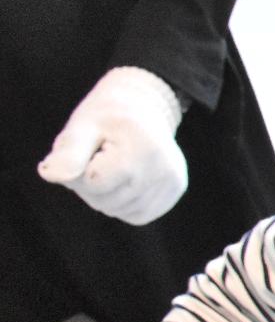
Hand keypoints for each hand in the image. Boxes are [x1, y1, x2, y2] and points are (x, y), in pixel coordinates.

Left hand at [39, 67, 187, 225]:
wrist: (144, 107)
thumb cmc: (107, 118)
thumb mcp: (83, 126)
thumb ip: (67, 153)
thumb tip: (51, 175)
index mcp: (140, 151)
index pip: (93, 184)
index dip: (79, 172)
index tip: (87, 150)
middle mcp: (163, 170)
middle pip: (106, 201)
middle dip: (91, 186)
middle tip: (97, 158)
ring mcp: (172, 182)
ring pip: (121, 211)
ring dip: (107, 195)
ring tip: (112, 167)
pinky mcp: (176, 189)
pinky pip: (138, 214)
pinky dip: (124, 203)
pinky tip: (126, 181)